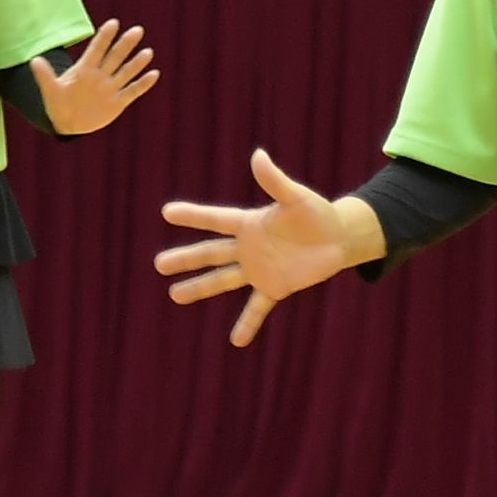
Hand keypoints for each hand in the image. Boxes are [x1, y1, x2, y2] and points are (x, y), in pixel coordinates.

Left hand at [32, 20, 157, 135]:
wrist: (68, 122)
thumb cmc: (57, 104)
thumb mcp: (50, 91)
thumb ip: (45, 76)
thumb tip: (35, 60)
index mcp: (84, 70)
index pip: (96, 50)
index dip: (104, 37)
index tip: (113, 23)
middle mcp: (100, 75)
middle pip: (115, 57)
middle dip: (125, 44)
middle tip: (137, 30)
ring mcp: (110, 88)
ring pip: (126, 72)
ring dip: (136, 63)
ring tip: (148, 52)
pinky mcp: (118, 102)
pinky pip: (132, 91)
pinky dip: (142, 84)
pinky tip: (154, 74)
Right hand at [155, 150, 380, 346]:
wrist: (337, 238)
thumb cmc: (317, 213)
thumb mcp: (296, 197)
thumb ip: (275, 181)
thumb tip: (258, 155)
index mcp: (251, 223)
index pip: (217, 219)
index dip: (193, 216)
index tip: (167, 212)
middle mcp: (248, 248)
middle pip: (211, 253)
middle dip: (186, 258)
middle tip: (159, 264)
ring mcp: (259, 269)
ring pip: (224, 280)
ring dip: (200, 288)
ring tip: (175, 295)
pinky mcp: (275, 287)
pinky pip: (258, 308)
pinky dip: (248, 324)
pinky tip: (236, 341)